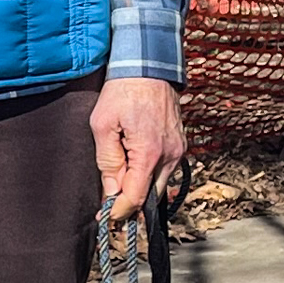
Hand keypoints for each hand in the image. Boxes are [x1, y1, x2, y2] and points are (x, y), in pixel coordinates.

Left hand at [92, 76, 187, 222]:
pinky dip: (150, 175)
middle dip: (131, 205)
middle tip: (110, 210)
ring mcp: (178, 149)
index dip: (119, 211)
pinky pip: (166, 170)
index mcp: (150, 153)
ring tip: (119, 189)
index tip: (105, 218)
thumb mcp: (103, 124)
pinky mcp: (180, 144)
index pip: (136, 197)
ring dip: (141, 190)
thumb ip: (107, 161)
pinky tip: (134, 171)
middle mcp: (170, 155)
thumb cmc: (123, 90)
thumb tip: (111, 191)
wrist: (149, 64)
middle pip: (151, 196)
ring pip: (159, 185)